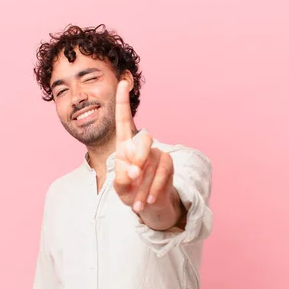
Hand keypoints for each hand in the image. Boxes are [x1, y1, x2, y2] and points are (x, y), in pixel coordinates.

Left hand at [113, 80, 174, 214]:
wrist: (148, 206)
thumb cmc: (130, 192)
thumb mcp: (120, 188)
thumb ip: (121, 178)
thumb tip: (134, 171)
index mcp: (125, 146)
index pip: (123, 120)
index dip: (122, 101)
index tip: (123, 82)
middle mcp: (142, 146)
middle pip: (144, 139)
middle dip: (138, 157)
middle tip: (132, 175)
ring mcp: (157, 153)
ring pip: (153, 161)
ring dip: (143, 183)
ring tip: (136, 202)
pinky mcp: (168, 164)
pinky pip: (163, 172)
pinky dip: (153, 188)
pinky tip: (147, 200)